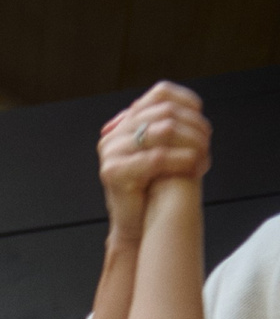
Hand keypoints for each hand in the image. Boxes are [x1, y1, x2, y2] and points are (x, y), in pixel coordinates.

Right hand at [99, 82, 209, 241]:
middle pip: (166, 112)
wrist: (138, 226)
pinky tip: (193, 168)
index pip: (161, 93)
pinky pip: (157, 157)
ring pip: (164, 130)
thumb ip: (169, 126)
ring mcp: (111, 152)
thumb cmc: (154, 190)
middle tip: (207, 147)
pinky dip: (182, 160)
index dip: (189, 102)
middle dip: (195, 128)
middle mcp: (114, 134)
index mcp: (124, 124)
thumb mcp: (163, 150)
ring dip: (192, 143)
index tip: (203, 122)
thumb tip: (190, 105)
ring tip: (202, 159)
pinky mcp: (113, 172)